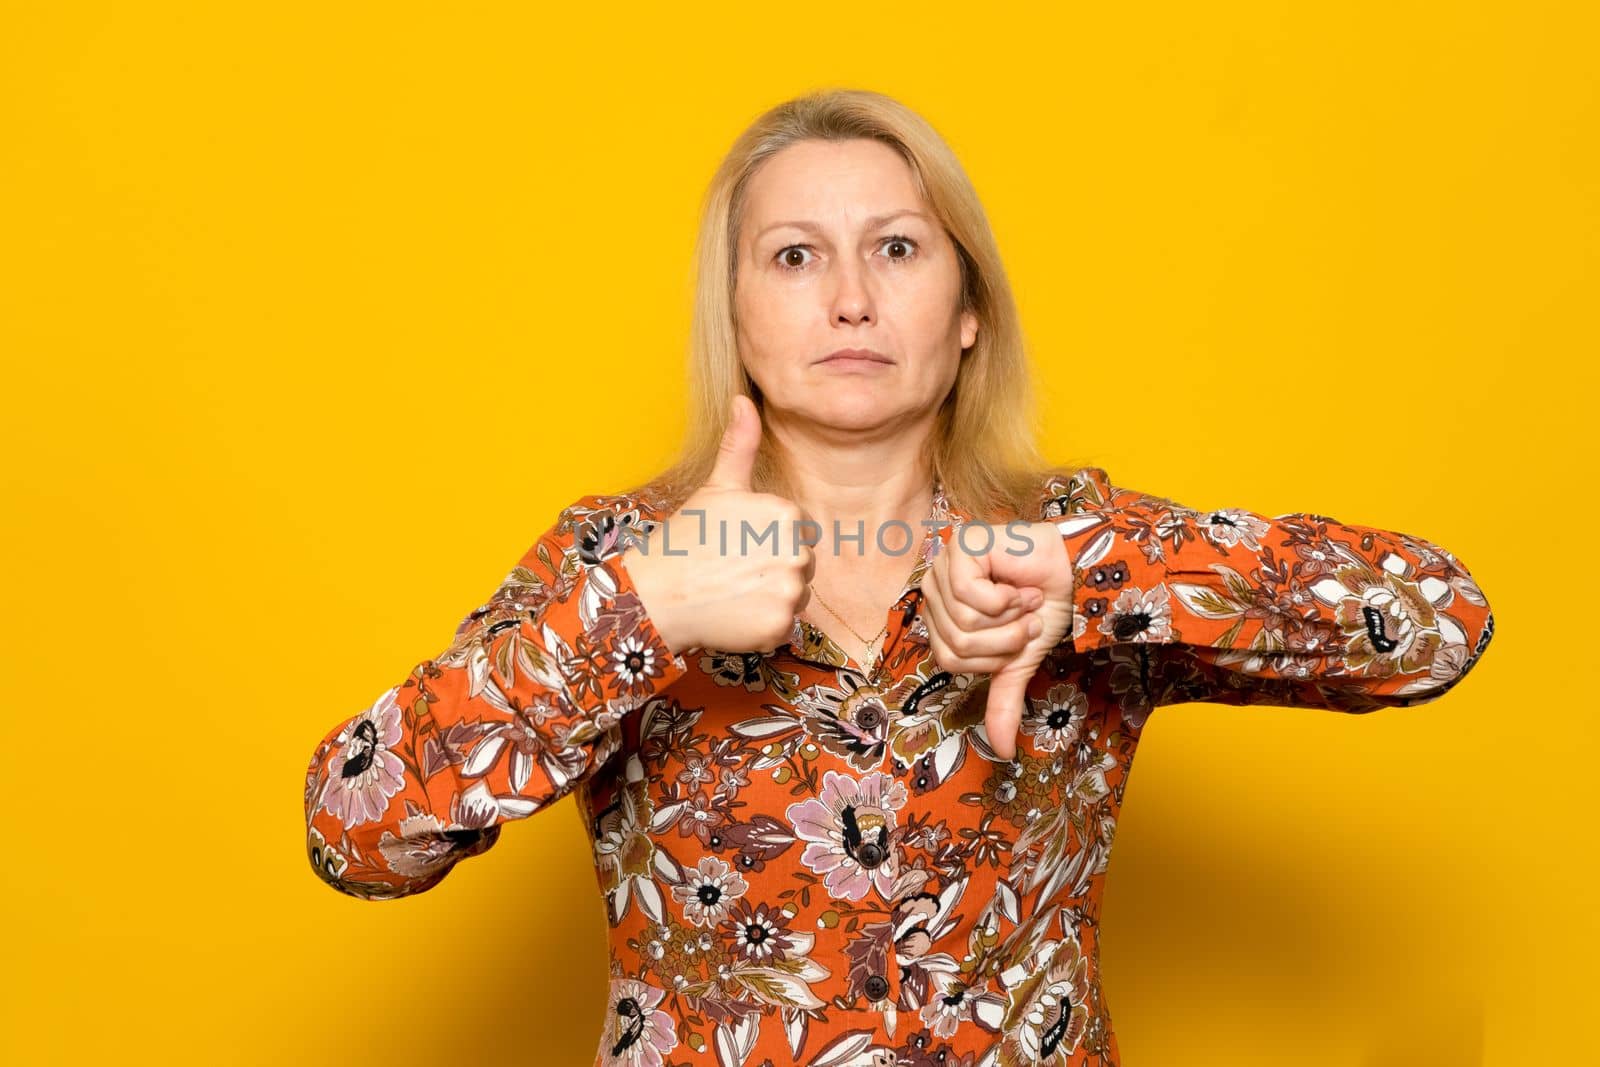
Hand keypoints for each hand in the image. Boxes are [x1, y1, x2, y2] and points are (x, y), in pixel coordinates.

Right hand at [620, 394, 814, 655]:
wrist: (654, 594)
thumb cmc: (685, 539)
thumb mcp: (717, 487)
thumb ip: (740, 444)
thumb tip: (744, 398)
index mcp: (785, 513)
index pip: (796, 533)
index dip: (765, 541)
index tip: (735, 547)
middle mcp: (796, 550)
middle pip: (802, 565)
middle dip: (772, 570)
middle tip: (731, 571)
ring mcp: (789, 590)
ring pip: (797, 596)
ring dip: (770, 599)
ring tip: (732, 592)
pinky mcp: (780, 625)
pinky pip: (785, 626)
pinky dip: (762, 627)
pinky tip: (733, 615)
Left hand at [920, 520, 1073, 759]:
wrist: (1073, 574)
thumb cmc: (1041, 609)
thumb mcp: (1017, 662)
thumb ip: (1003, 701)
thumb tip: (1003, 752)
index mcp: (938, 615)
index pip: (950, 660)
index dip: (991, 657)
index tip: (1018, 635)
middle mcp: (933, 589)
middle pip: (956, 644)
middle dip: (1003, 640)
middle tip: (1024, 618)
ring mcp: (942, 566)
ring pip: (964, 624)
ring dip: (1008, 620)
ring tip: (1024, 600)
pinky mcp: (959, 548)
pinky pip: (972, 596)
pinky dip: (1006, 599)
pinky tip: (1018, 584)